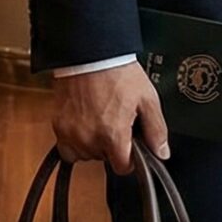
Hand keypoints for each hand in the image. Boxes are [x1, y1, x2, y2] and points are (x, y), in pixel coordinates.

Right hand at [51, 64, 170, 175]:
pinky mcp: (59, 126)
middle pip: (105, 159)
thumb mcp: (147, 99)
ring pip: (86, 155)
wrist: (90, 54)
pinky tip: (85, 127)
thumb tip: (161, 152)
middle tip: (117, 123)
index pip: (123, 167)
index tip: (131, 146)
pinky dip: (75, 142)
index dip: (131, 158)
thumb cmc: (117, 72)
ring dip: (94, 145)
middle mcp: (90, 139)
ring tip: (101, 121)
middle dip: (113, 146)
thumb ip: (156, 130)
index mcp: (113, 135)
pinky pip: (67, 148)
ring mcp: (72, 133)